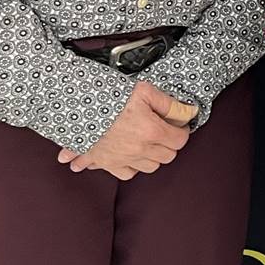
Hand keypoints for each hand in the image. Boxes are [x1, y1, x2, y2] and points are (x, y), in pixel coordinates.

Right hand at [55, 80, 191, 179]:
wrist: (75, 105)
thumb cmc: (109, 96)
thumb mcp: (144, 91)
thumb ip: (169, 104)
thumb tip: (189, 112)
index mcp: (151, 132)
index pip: (180, 140)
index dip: (181, 131)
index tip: (177, 125)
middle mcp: (139, 150)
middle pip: (167, 156)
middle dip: (169, 144)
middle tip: (163, 131)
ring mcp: (122, 158)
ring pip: (150, 167)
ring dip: (152, 157)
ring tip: (148, 143)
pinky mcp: (107, 162)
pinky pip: (126, 174)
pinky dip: (130, 166)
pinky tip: (129, 155)